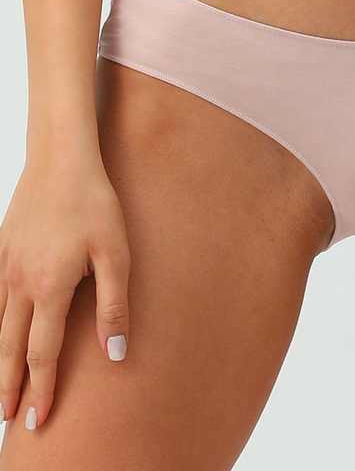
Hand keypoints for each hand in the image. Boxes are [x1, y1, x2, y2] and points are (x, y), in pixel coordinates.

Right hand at [0, 155, 130, 429]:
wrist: (61, 162)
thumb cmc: (95, 205)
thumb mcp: (116, 254)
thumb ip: (114, 305)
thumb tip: (115, 353)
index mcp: (49, 288)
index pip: (42, 353)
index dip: (41, 389)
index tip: (38, 420)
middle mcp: (18, 284)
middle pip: (9, 347)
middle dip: (8, 387)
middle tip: (7, 419)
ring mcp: (4, 267)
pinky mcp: (1, 250)